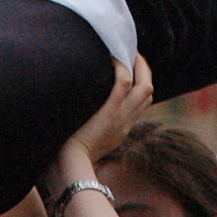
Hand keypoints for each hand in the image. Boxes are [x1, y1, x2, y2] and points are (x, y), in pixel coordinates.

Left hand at [46, 56, 152, 192]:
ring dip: (139, 66)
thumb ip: (88, 130)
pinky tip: (113, 57)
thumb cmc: (68, 157)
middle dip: (145, 71)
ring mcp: (121, 116)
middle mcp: (126, 122)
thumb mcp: (84, 144)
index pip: (140, 104)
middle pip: (148, 93)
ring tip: (127, 50)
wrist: (69, 166)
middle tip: (135, 55)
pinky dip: (121, 67)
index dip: (140, 85)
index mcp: (121, 130)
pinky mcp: (110, 111)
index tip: (133, 71)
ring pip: (144, 86)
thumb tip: (77, 118)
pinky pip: (123, 82)